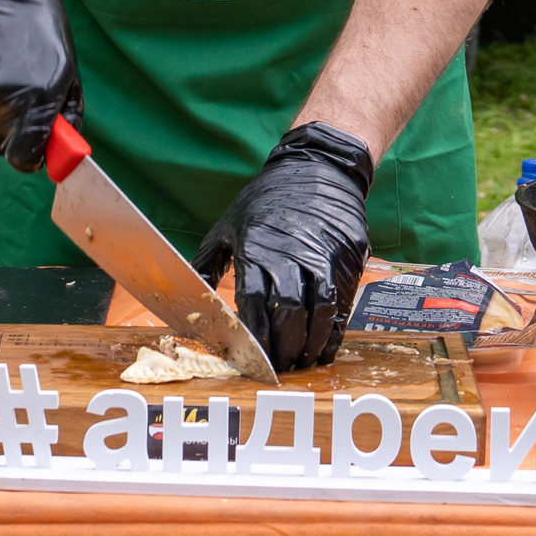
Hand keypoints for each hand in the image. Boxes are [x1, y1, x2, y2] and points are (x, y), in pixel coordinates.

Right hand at [0, 0, 78, 171]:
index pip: (22, 157)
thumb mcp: (68, 72)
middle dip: (8, 131)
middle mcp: (6, 96)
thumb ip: (65, 117)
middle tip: (18, 99)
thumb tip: (59, 153)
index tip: (29, 150)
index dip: (27, 158)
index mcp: (39, 98)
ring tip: (3, 66)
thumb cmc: (44, 32)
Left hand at [193, 122, 372, 370]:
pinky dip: (334, 331)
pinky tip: (325, 346)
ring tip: (302, 362)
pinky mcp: (348, 259)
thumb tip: (187, 297)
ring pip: (319, 313)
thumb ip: (207, 263)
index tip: (251, 359)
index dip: (254, 337)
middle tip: (279, 367)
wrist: (319, 168)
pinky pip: (342, 304)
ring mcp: (324, 257)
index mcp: (257, 248)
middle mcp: (292, 254)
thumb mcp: (229, 224)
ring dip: (310, 345)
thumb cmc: (267, 198)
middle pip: (288, 314)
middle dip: (283, 348)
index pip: (254, 304)